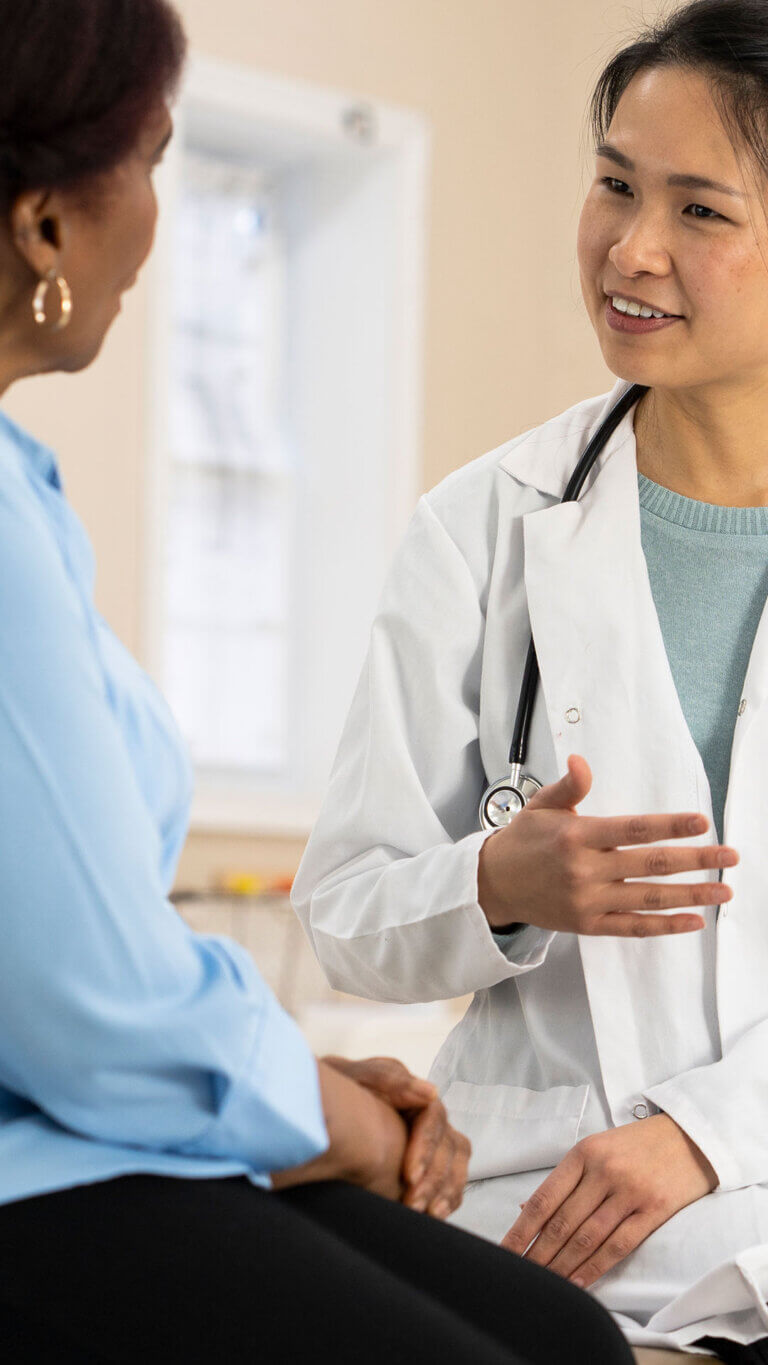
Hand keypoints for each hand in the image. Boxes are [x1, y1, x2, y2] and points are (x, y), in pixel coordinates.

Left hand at [323, 1055, 470, 1218]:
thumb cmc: (340, 1090)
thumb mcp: (358, 1078)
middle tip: (413, 1202)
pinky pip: (451, 1180)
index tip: (409, 1176)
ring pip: (455, 1165)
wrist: (322, 1105)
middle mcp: (428, 1118)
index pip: (434, 1120)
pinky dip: (448, 1198)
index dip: (426, 1148)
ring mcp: (431, 1141)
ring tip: (428, 1213)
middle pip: (448, 1147)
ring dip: (444, 1191)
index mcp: (413, 1094)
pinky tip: (433, 1215)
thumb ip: (390, 1080)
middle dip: (434, 1178)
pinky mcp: (428, 1163)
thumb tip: (430, 1093)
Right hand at [477, 753, 736, 937]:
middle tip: (730, 855)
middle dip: (696, 859)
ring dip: (691, 895)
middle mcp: (584, 870)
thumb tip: (583, 762)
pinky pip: (633, 928)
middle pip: (651, 864)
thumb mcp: (541, 805)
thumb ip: (569, 786)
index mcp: (576, 836)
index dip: (671, 825)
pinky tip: (693, 920)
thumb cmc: (523, 841)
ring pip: (649, 898)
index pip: (633, 829)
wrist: (493, 885)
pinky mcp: (588, 925)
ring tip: (723, 890)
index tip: (702, 821)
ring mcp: (587, 901)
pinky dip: (665, 926)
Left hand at [500, 1114, 716, 1285]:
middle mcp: (603, 1171)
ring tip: (545, 1284)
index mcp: (583, 1153)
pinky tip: (578, 1282)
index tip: (505, 1253)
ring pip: (586, 1238)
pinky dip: (595, 1268)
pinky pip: (618, 1246)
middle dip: (538, 1254)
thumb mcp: (597, 1148)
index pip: (544, 1199)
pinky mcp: (654, 1210)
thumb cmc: (637, 1144)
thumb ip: (565, 1179)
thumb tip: (527, 1210)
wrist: (689, 1135)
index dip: (521, 1230)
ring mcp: (629, 1192)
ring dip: (562, 1266)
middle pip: (561, 1223)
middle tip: (521, 1276)